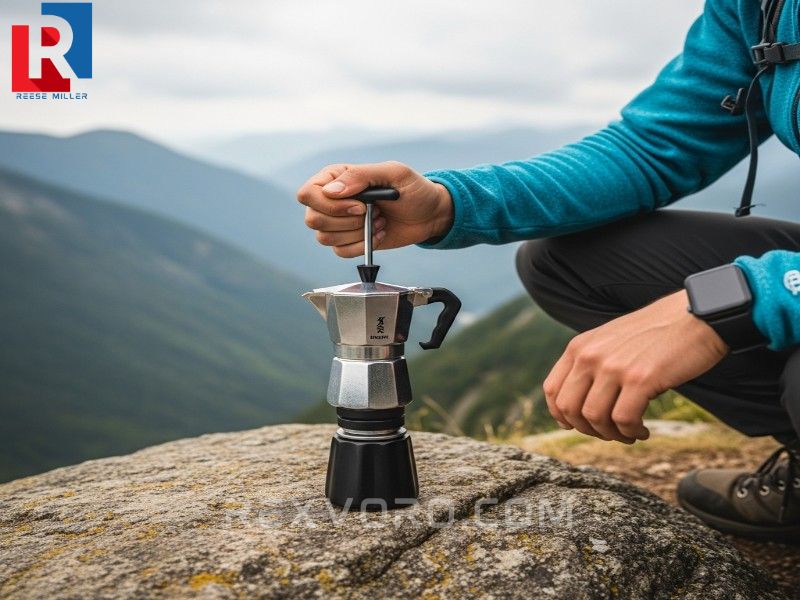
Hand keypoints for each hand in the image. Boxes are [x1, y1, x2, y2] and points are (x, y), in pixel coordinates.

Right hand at [297, 161, 452, 257]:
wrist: (429, 215)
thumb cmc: (414, 189)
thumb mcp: (394, 173)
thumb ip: (361, 176)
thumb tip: (331, 191)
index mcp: (336, 177)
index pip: (308, 193)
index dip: (331, 205)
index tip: (361, 206)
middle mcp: (332, 200)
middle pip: (313, 219)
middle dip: (347, 221)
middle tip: (372, 213)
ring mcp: (338, 222)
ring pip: (324, 238)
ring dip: (355, 234)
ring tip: (377, 222)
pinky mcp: (348, 241)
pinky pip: (339, 252)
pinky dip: (360, 246)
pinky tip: (377, 234)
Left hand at [542, 290, 728, 443]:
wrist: (698, 316)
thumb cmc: (658, 332)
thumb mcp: (611, 340)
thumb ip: (592, 363)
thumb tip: (579, 403)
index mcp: (580, 346)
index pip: (552, 390)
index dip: (562, 416)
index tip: (578, 426)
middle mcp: (590, 355)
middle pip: (569, 409)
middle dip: (588, 430)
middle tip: (610, 433)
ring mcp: (613, 367)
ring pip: (594, 418)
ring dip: (612, 434)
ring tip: (630, 433)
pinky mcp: (640, 379)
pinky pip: (623, 420)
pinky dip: (632, 433)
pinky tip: (643, 431)